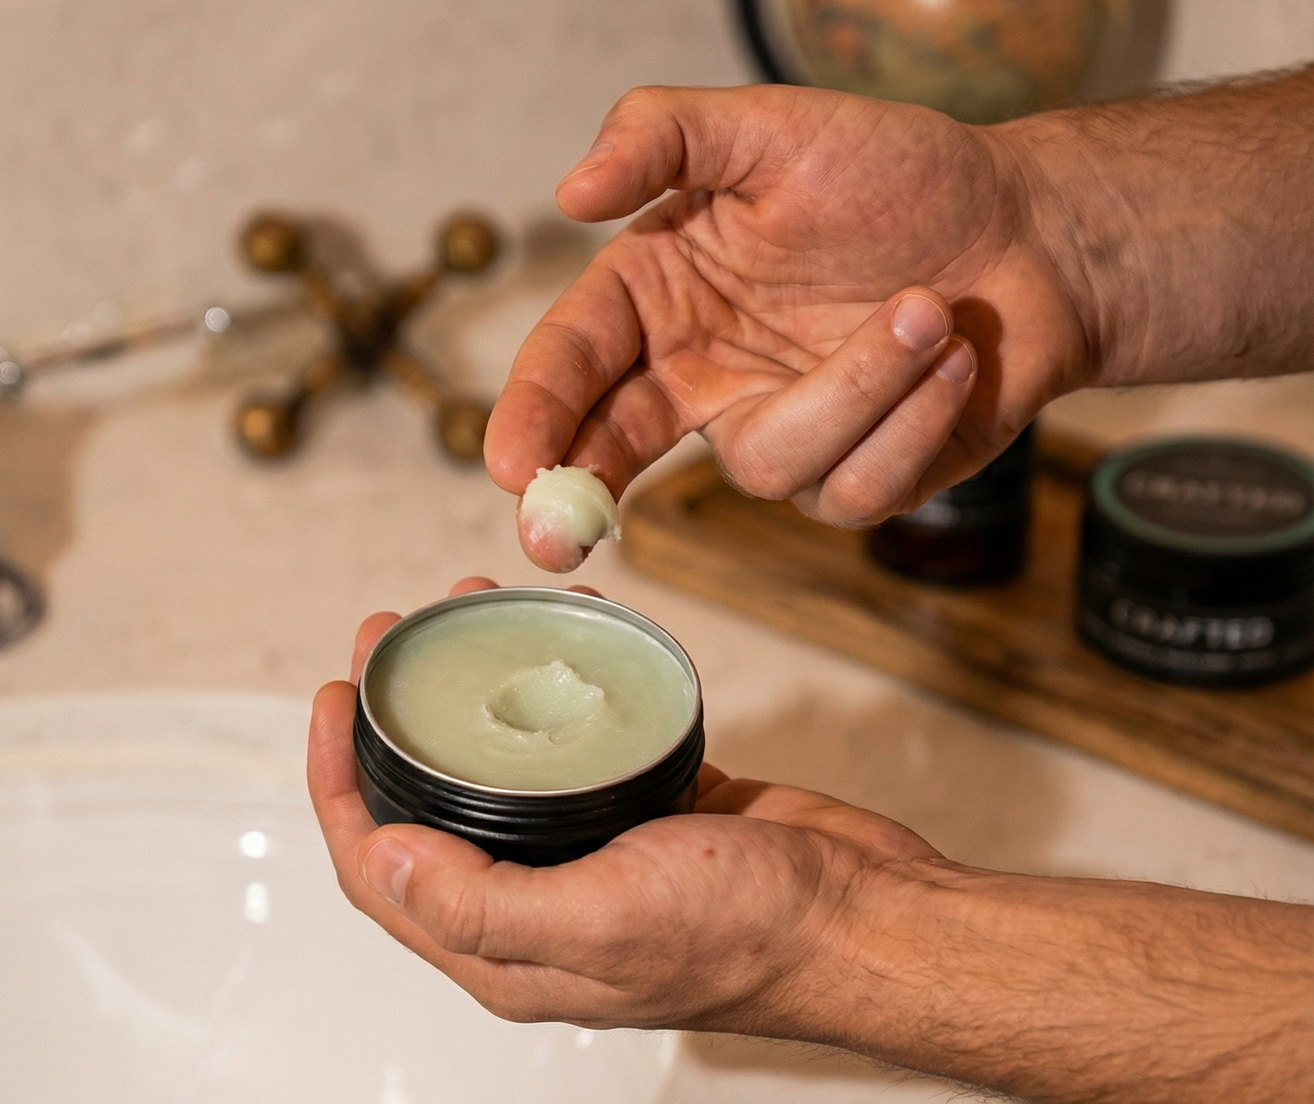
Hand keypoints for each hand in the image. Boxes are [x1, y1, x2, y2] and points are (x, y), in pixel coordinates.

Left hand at [311, 581, 1313, 1103]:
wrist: (864, 914)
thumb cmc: (750, 932)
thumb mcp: (606, 922)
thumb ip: (485, 905)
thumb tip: (385, 861)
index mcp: (505, 953)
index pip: (381, 872)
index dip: (339, 789)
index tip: (337, 698)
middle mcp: (534, 908)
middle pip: (426, 811)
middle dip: (389, 727)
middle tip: (387, 641)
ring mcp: (586, 857)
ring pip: (494, 773)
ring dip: (465, 699)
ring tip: (461, 617)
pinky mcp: (640, 812)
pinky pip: (571, 748)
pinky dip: (549, 691)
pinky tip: (553, 638)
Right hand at [484, 84, 1088, 535]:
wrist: (1028, 235)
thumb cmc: (902, 179)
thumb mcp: (776, 129)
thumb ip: (666, 138)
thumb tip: (567, 190)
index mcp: (664, 300)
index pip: (578, 361)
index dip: (539, 414)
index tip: (513, 463)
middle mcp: (704, 379)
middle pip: (616, 453)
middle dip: (582, 497)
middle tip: (554, 536)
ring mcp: (775, 436)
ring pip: (769, 465)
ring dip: (860, 385)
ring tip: (931, 308)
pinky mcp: (848, 481)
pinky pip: (856, 488)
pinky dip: (915, 416)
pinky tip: (953, 360)